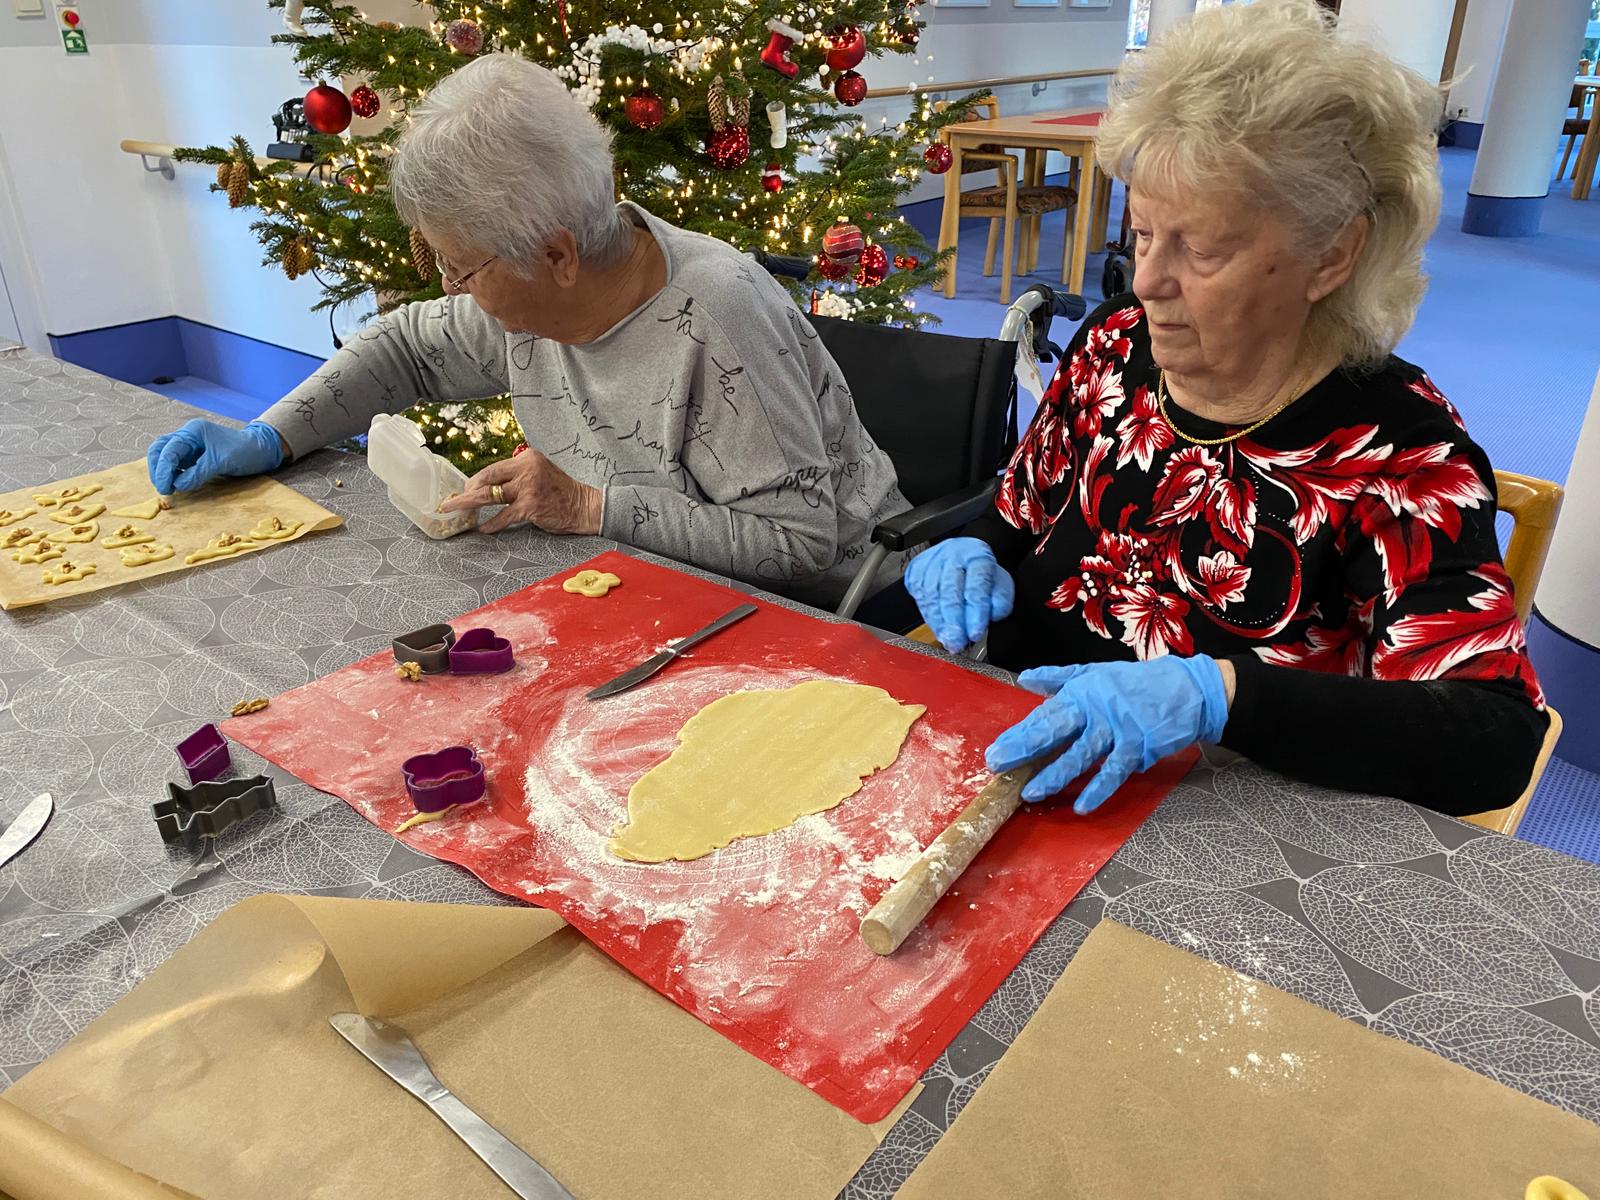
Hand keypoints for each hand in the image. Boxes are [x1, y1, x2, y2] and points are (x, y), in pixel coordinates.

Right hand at [146, 420, 284, 493]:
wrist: (262, 451)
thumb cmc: (244, 451)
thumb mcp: (221, 462)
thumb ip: (198, 473)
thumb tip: (177, 486)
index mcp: (192, 431)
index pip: (168, 449)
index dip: (163, 470)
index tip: (165, 488)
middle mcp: (187, 436)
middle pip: (159, 450)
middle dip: (157, 469)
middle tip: (163, 489)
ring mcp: (190, 446)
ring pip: (165, 457)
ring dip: (163, 472)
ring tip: (168, 489)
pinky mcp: (194, 457)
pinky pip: (176, 465)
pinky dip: (172, 474)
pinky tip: (175, 485)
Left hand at [440, 450, 602, 535]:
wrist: (585, 506)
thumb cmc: (561, 493)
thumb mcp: (539, 474)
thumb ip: (518, 476)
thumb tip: (489, 487)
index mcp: (527, 458)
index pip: (493, 468)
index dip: (475, 480)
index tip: (464, 490)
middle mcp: (526, 469)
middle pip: (487, 478)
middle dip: (466, 490)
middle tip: (451, 502)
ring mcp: (528, 487)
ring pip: (490, 495)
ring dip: (468, 503)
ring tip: (454, 509)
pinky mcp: (531, 505)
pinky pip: (504, 516)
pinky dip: (492, 524)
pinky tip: (483, 528)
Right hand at [903, 537, 1014, 653]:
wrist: (960, 560)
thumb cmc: (979, 576)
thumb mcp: (999, 585)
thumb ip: (1001, 601)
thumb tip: (993, 614)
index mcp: (977, 554)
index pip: (977, 584)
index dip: (976, 611)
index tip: (975, 633)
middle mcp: (953, 554)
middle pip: (950, 590)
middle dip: (954, 621)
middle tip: (958, 642)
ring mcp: (931, 561)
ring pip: (931, 595)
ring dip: (940, 623)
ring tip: (949, 641)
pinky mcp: (916, 571)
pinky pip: (919, 597)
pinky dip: (929, 617)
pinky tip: (938, 628)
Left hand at [988, 655, 1229, 813]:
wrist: (1188, 689)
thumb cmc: (1138, 683)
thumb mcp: (1095, 672)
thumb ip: (1059, 678)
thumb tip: (1025, 678)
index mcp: (1081, 692)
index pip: (1044, 715)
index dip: (1019, 734)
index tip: (995, 749)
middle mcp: (1095, 711)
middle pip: (1054, 731)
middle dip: (1024, 749)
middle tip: (998, 764)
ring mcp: (1116, 730)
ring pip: (1080, 755)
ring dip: (1054, 775)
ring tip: (1031, 791)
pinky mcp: (1138, 748)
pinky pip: (1113, 772)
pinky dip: (1098, 790)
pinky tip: (1081, 806)